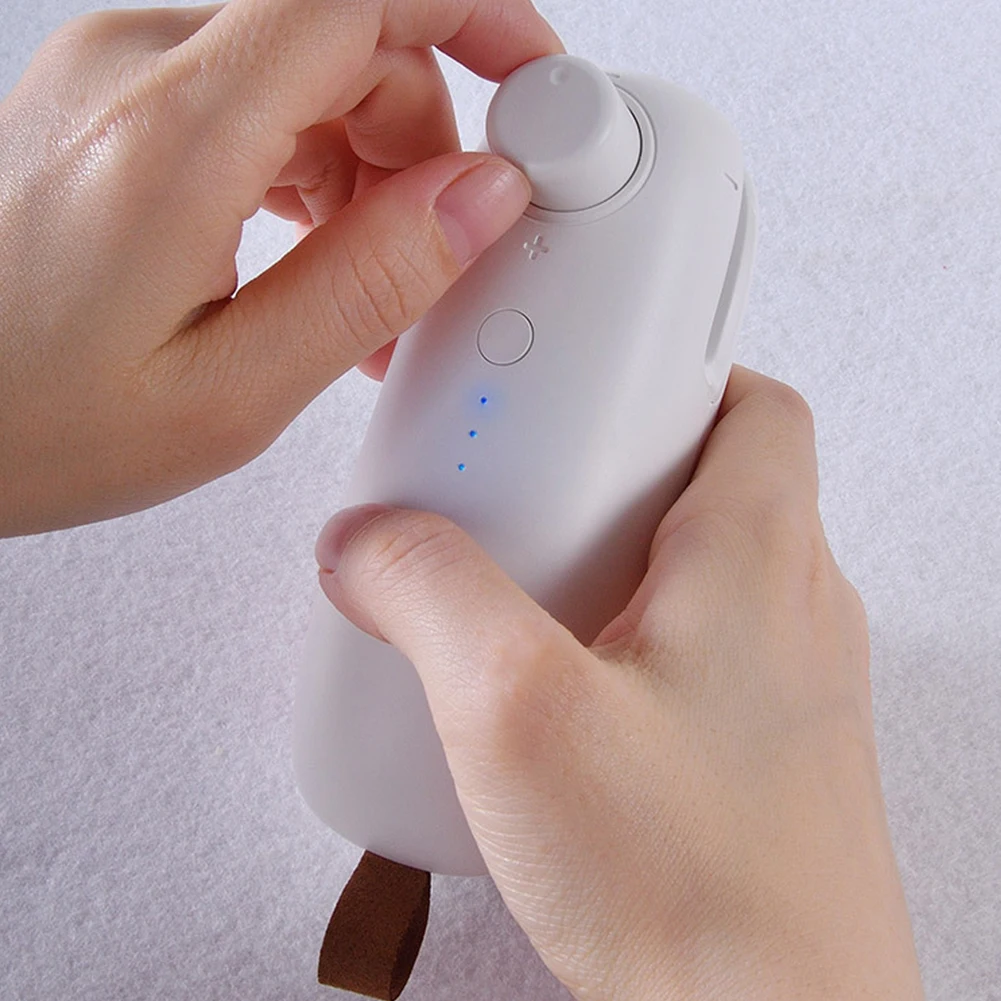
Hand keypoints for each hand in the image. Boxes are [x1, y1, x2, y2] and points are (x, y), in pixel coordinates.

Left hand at [0, 0, 560, 535]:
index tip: (534, 83)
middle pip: (349, 38)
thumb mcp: (232, 389)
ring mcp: (119, 81)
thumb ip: (371, 283)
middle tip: (432, 258)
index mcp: (176, 132)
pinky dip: (309, 172)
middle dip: (424, 141)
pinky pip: (251, 104)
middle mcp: (139, 71)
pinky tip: (310, 261)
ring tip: (362, 292)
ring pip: (306, 73)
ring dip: (366, 170)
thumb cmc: (29, 422)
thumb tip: (480, 198)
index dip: (477, 15)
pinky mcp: (111, 110)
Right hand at [314, 367, 924, 1000]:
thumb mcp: (517, 714)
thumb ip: (431, 598)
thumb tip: (370, 544)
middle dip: (606, 472)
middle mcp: (792, 610)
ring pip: (694, 570)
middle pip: (707, 479)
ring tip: (518, 604)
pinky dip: (617, 641)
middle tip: (523, 499)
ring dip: (605, 563)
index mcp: (760, 559)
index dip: (670, 370)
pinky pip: (689, 651)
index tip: (589, 379)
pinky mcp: (757, 749)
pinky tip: (551, 703)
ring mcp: (783, 684)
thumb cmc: (700, 896)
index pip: (749, 400)